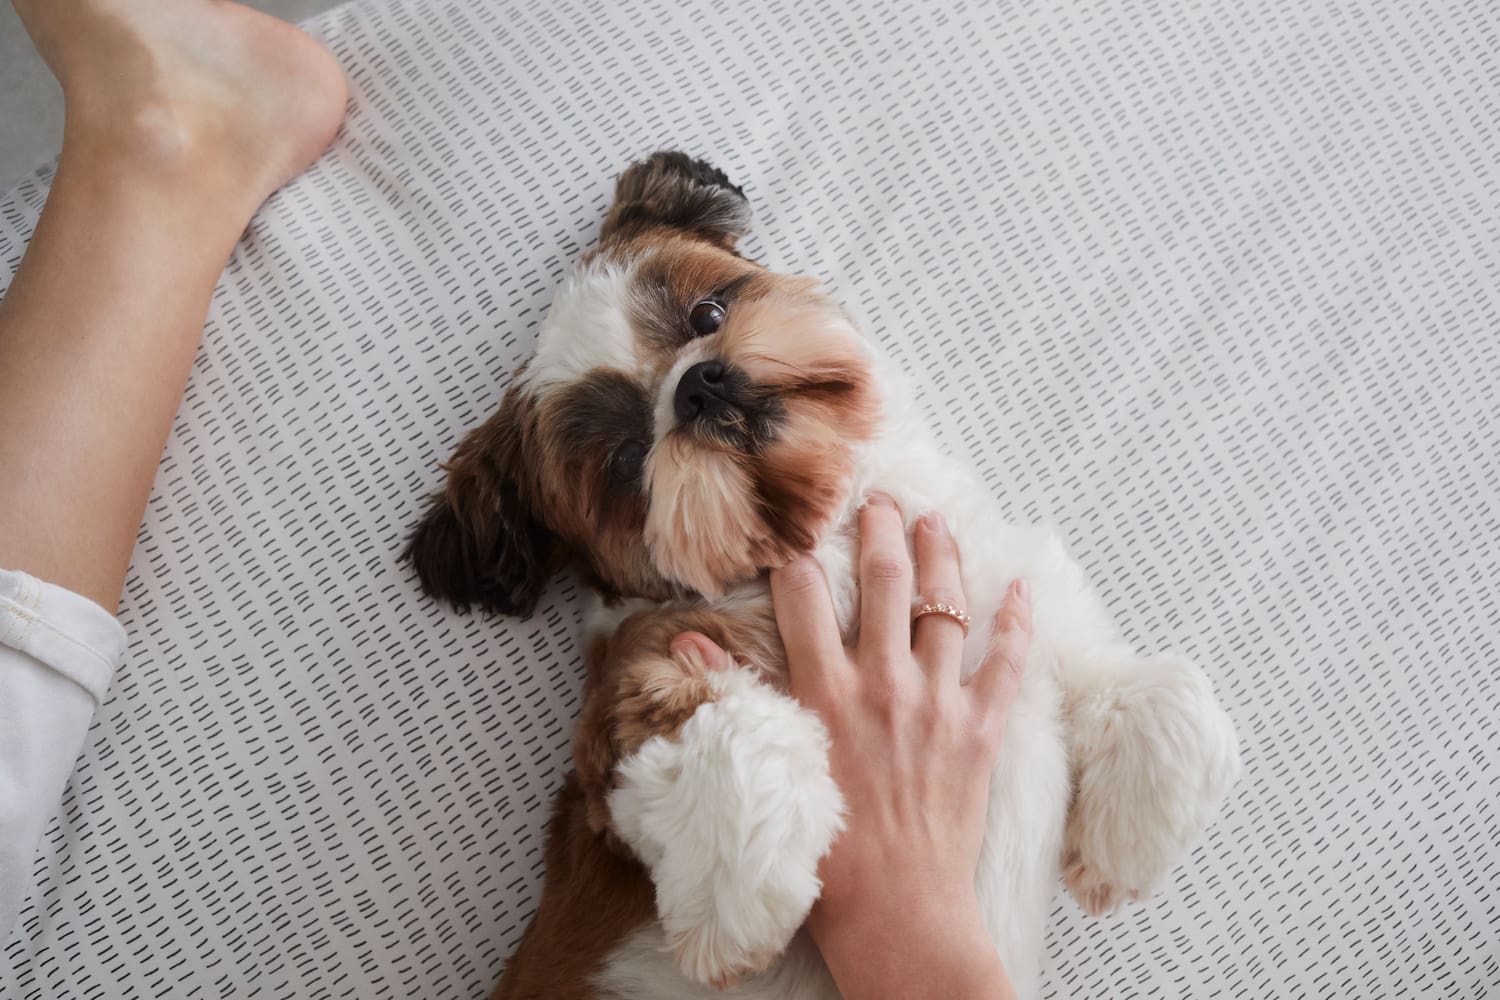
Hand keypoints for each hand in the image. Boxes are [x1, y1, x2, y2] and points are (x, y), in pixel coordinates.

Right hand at [674, 495, 1031, 997]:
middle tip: (879, 499)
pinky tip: (1020, 587)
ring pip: (943, 608)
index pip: (801, 598)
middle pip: (883, 582)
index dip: (795, 556)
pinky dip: (1016, 624)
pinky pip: (1006, 664)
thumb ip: (733, 698)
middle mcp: (881, 684)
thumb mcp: (769, 770)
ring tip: (935, 519)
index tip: (795, 531)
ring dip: (940, 555)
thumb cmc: (824, 857)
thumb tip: (684, 642)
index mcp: (823, 693)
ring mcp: (937, 704)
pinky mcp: (980, 732)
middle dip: (879, 530)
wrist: (897, 915)